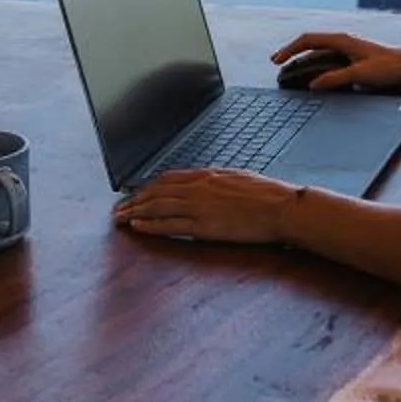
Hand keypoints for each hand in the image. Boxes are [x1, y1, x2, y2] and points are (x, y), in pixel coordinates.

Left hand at [112, 168, 302, 245]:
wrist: (282, 207)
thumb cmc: (268, 195)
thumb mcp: (238, 178)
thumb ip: (217, 180)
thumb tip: (205, 182)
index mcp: (207, 175)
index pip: (167, 178)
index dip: (148, 186)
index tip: (136, 193)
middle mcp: (198, 187)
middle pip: (156, 191)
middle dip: (134, 199)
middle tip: (118, 207)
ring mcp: (199, 206)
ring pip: (157, 206)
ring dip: (135, 211)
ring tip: (120, 217)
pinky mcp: (203, 226)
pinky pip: (169, 224)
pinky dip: (150, 225)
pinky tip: (137, 226)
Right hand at [271, 31, 400, 91]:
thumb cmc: (389, 67)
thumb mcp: (360, 74)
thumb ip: (335, 78)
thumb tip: (313, 85)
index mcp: (342, 40)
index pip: (307, 40)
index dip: (289, 49)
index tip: (276, 60)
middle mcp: (343, 42)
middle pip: (310, 44)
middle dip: (292, 54)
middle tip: (276, 64)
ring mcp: (348, 49)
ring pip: (318, 52)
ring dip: (303, 61)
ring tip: (290, 72)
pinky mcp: (354, 59)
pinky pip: (328, 59)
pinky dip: (316, 66)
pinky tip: (313, 77)